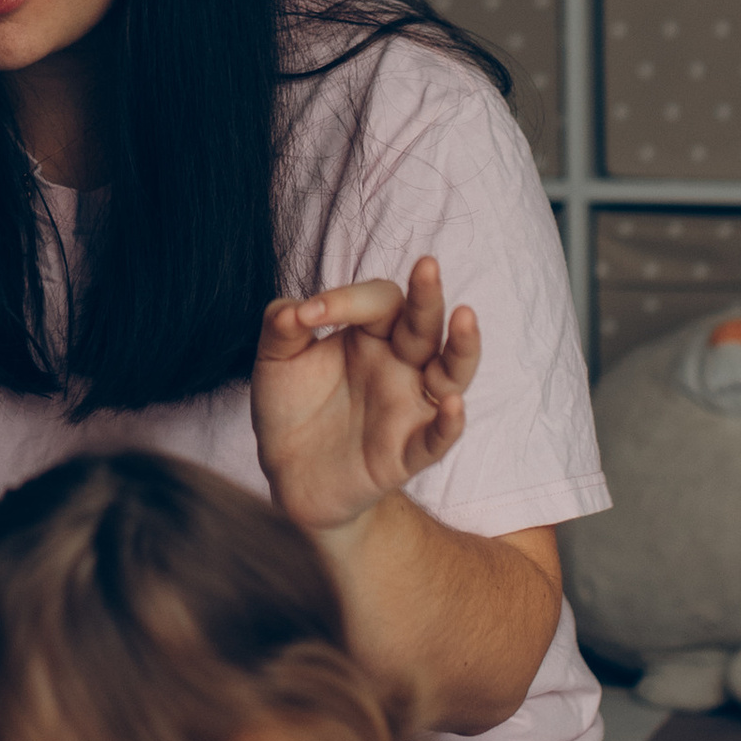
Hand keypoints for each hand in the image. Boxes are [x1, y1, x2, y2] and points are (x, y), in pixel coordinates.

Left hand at [251, 259, 479, 536]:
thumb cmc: (291, 407)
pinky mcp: (408, 451)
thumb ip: (281, 326)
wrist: (288, 474)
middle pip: (424, 324)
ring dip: (462, 347)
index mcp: (372, 334)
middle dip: (426, 296)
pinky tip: (453, 405)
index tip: (306, 316)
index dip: (347, 300)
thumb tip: (294, 310)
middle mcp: (400, 364)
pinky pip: (438, 437)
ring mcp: (409, 406)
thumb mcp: (275, 361)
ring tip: (464, 317)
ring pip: (451, 372)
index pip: (379, 302)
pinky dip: (449, 423)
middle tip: (427, 266)